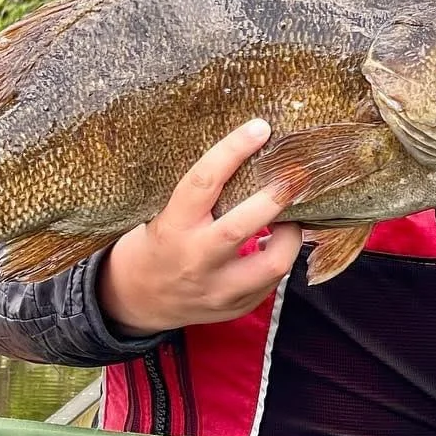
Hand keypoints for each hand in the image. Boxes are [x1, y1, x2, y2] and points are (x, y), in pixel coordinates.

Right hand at [98, 119, 302, 335]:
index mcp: (174, 226)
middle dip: (277, 196)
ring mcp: (218, 288)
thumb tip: (249, 154)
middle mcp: (196, 259)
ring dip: (292, 235)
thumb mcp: (166, 214)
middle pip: (244, 225)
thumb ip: (202, 196)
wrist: (138, 299)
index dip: (234, 150)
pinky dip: (279, 257)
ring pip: (274, 262)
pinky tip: (277, 244)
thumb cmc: (157, 243)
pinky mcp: (235, 307)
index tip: (260, 128)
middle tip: (297, 175)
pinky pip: (272, 281)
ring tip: (292, 218)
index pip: (204, 181)